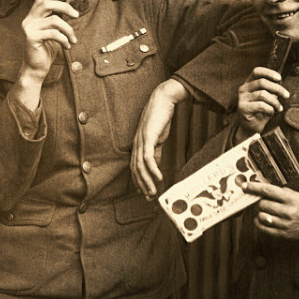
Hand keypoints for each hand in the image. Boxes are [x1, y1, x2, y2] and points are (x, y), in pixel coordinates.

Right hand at [20, 0, 78, 79]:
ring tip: (73, 39)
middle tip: (76, 15)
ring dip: (68, 29)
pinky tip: (67, 46)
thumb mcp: (52, 32)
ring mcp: (29, 28)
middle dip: (65, 7)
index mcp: (32, 17)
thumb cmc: (46, 51)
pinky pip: (54, 34)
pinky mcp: (32, 38)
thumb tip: (69, 9)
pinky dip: (64, 39)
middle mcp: (28, 21)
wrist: (36, 69)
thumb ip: (55, 20)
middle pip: (47, 4)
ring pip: (54, 20)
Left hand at [131, 79, 188, 197]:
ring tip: (153, 192)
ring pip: (140, 166)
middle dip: (142, 186)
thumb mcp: (157, 137)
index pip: (135, 167)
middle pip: (135, 170)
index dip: (139, 181)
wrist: (163, 100)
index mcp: (138, 145)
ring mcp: (141, 141)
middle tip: (149, 198)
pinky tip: (159, 177)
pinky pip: (148, 157)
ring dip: (147, 181)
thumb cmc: (160, 117)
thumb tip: (155, 164)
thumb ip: (155, 150)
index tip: (145, 193)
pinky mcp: (148, 137)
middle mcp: (136, 144)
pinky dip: (153, 169)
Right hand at [236, 66, 288, 140]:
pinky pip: (260, 105)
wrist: (251, 127)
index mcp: (249, 83)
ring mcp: (242, 98)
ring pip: (263, 94)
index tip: (279, 78)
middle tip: (286, 96)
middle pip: (262, 82)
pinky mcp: (243, 108)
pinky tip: (271, 113)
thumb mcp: (268, 98)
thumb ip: (271, 90)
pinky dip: (270, 109)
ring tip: (279, 108)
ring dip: (275, 102)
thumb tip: (280, 83)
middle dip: (277, 88)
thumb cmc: (261, 111)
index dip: (269, 72)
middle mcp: (243, 89)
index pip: (257, 71)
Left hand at [244, 180, 298, 239]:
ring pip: (262, 216)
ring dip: (259, 213)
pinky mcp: (283, 234)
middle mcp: (288, 211)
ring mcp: (285, 224)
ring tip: (263, 211)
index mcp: (290, 199)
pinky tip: (262, 219)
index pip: (268, 191)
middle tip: (261, 202)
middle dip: (259, 202)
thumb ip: (277, 192)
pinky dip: (259, 223)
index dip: (254, 187)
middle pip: (262, 205)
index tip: (245, 186)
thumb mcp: (293, 194)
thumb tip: (258, 187)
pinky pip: (263, 228)